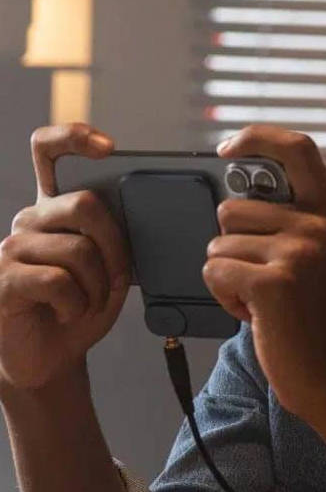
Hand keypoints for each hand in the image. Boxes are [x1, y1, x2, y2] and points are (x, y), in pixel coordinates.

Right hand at [0, 124, 129, 393]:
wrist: (53, 354)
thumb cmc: (82, 305)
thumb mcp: (112, 268)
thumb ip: (118, 238)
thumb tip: (145, 212)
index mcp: (54, 208)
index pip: (48, 151)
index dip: (74, 137)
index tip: (109, 146)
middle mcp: (29, 219)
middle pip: (82, 203)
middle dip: (115, 244)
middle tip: (117, 276)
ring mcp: (10, 248)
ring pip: (77, 249)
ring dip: (98, 285)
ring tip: (88, 301)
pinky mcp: (2, 281)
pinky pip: (56, 280)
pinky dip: (77, 302)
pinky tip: (69, 311)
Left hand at [203, 125, 325, 423]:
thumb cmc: (325, 321)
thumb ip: (305, 223)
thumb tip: (249, 194)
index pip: (297, 149)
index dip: (257, 138)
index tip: (228, 150)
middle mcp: (319, 225)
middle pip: (233, 208)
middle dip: (234, 247)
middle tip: (264, 279)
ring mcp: (299, 252)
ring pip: (219, 243)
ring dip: (229, 275)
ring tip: (262, 299)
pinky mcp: (272, 282)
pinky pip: (215, 270)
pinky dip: (224, 296)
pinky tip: (254, 314)